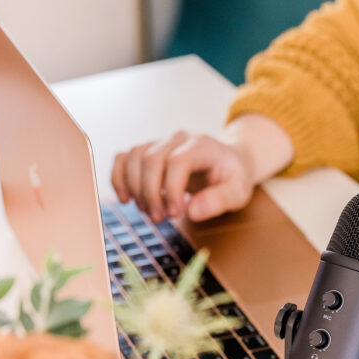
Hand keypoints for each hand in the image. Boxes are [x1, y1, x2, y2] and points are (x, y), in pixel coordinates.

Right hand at [110, 113, 293, 221]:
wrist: (229, 161)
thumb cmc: (233, 177)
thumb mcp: (238, 192)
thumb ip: (219, 200)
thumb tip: (192, 211)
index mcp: (203, 146)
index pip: (177, 162)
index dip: (171, 189)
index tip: (174, 213)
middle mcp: (179, 139)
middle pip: (151, 159)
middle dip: (151, 193)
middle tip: (160, 218)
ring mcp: (161, 142)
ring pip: (134, 157)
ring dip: (135, 188)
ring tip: (149, 212)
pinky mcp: (149, 151)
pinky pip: (125, 157)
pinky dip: (119, 178)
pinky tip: (127, 199)